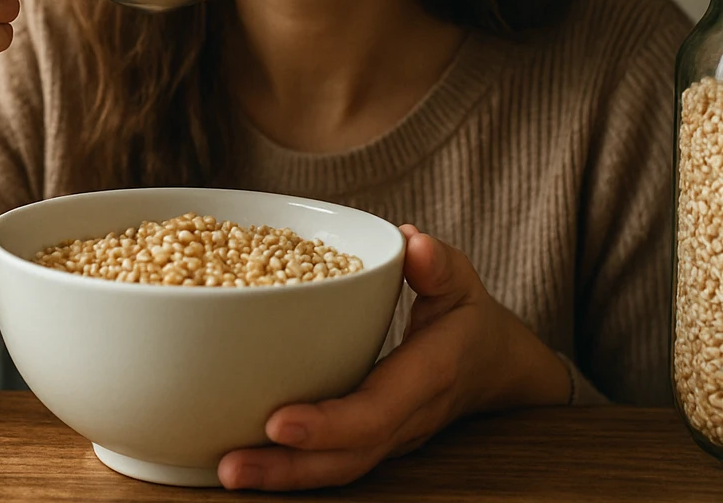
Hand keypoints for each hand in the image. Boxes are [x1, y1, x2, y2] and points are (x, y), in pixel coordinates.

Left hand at [217, 224, 571, 491]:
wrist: (495, 367)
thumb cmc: (467, 318)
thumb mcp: (462, 282)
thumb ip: (439, 264)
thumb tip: (413, 244)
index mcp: (427, 378)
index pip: (375, 412)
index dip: (328, 424)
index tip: (277, 422)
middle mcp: (406, 420)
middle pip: (347, 459)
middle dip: (288, 467)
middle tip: (230, 467)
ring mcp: (388, 439)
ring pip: (337, 471)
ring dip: (281, 477)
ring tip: (227, 473)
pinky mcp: (370, 443)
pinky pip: (332, 464)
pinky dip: (290, 469)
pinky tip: (244, 464)